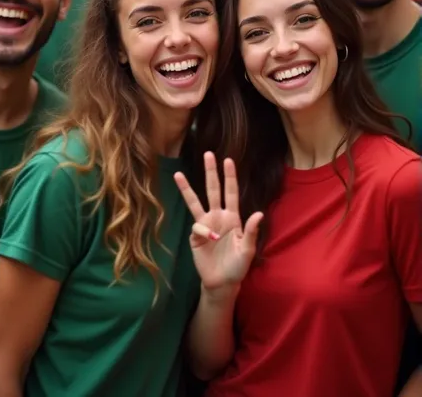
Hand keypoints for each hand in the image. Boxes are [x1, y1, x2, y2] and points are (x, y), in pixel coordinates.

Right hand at [174, 152, 262, 292]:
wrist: (222, 283)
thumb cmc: (238, 267)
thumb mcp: (248, 251)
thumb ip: (251, 232)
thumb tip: (259, 213)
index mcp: (233, 217)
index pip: (231, 192)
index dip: (230, 177)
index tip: (228, 160)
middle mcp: (218, 216)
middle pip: (213, 190)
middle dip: (211, 172)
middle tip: (208, 154)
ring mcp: (205, 225)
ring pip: (195, 202)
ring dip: (187, 188)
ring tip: (178, 174)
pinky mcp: (196, 236)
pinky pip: (197, 227)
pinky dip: (204, 231)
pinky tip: (210, 240)